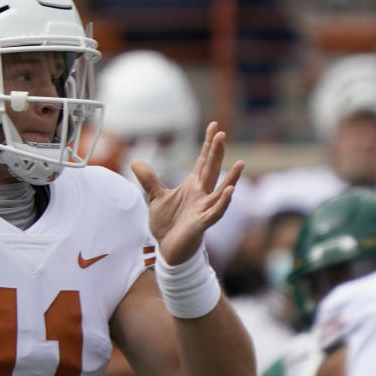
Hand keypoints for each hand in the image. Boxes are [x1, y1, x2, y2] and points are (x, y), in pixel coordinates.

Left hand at [131, 121, 242, 264]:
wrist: (167, 249)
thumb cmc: (167, 224)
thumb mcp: (155, 197)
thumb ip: (148, 180)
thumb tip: (135, 161)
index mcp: (193, 186)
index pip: (203, 161)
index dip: (208, 144)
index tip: (215, 126)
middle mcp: (202, 195)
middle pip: (212, 170)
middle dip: (216, 153)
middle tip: (221, 134)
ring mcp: (204, 209)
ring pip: (221, 191)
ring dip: (231, 178)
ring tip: (240, 163)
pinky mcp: (202, 224)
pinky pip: (215, 212)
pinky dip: (223, 202)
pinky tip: (230, 191)